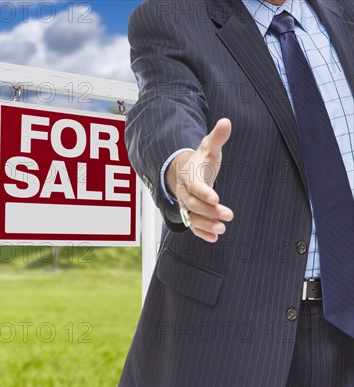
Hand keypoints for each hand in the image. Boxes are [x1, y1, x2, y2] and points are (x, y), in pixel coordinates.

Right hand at [166, 119, 233, 241]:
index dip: (203, 192)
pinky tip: (215, 238)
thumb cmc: (201, 160)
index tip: (216, 198)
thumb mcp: (208, 147)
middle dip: (209, 210)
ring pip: (192, 217)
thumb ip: (217, 137)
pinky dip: (202, 233)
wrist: (185, 172)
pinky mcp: (191, 214)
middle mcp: (184, 191)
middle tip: (228, 214)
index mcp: (189, 175)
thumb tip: (226, 121)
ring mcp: (186, 204)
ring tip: (222, 229)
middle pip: (192, 204)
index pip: (194, 185)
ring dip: (206, 224)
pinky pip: (193, 226)